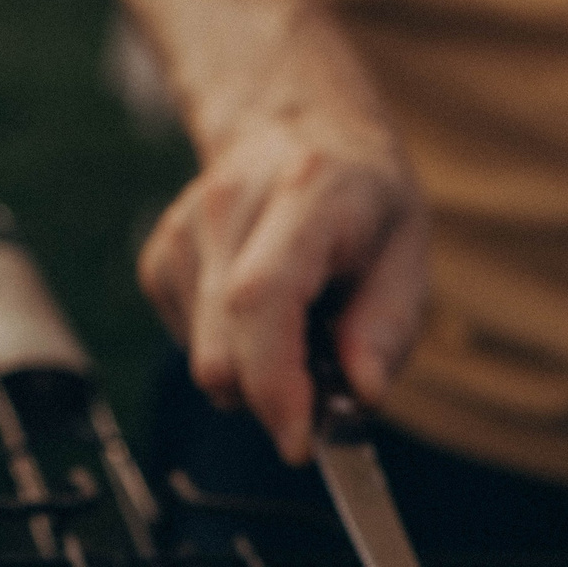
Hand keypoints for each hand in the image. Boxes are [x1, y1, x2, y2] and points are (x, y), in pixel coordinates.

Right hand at [138, 95, 428, 463]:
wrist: (295, 126)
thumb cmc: (361, 198)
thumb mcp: (407, 253)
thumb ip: (388, 327)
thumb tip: (362, 394)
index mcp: (306, 192)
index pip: (263, 299)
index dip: (274, 384)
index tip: (299, 441)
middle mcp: (229, 204)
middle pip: (223, 350)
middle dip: (275, 400)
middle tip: (325, 386)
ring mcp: (183, 230)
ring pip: (205, 362)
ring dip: (256, 376)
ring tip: (300, 327)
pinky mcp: (160, 259)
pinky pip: (192, 349)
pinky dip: (234, 355)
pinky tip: (263, 314)